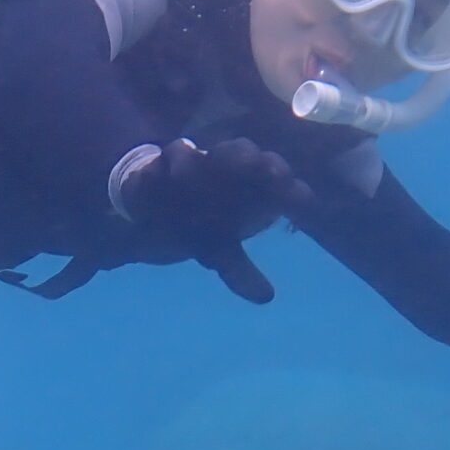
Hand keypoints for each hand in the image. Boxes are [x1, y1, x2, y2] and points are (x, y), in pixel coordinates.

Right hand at [112, 137, 309, 303]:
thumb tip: (267, 297)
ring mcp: (192, 163)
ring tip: (220, 165)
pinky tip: (175, 176)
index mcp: (246, 187)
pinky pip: (165, 159)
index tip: (303, 201)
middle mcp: (222, 169)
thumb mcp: (218, 253)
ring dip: (217, 158)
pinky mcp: (159, 164)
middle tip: (272, 175)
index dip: (291, 189)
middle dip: (257, 161)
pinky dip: (173, 164)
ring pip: (207, 152)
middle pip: (244, 153)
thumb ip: (240, 272)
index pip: (275, 179)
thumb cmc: (194, 227)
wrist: (145, 222)